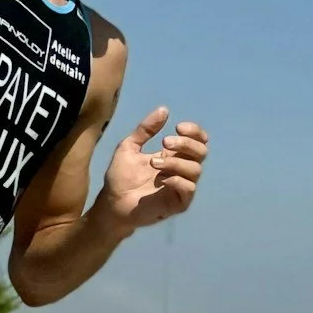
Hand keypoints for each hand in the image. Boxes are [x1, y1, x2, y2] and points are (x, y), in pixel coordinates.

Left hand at [100, 106, 207, 229]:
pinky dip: (178, 180)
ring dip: (176, 162)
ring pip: (196, 169)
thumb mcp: (129, 147)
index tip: (178, 126)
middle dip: (186, 144)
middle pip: (201, 151)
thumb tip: (164, 109)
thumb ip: (145, 129)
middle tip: (165, 142)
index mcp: (174, 155)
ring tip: (153, 163)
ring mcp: (182, 186)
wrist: (111, 203)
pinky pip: (189, 189)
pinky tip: (161, 179)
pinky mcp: (179, 203)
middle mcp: (182, 169)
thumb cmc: (120, 177)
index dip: (194, 132)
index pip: (198, 140)